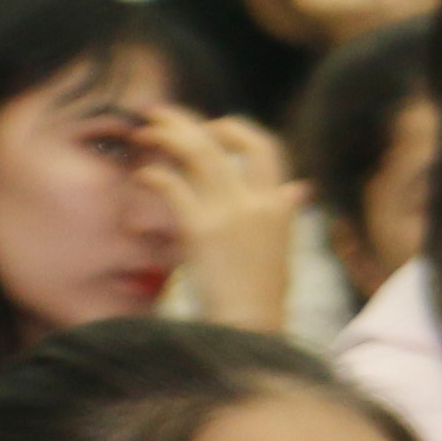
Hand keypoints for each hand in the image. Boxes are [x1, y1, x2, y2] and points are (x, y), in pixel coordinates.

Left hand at [141, 107, 305, 333]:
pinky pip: (172, 185)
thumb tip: (300, 189)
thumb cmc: (262, 294)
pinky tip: (141, 176)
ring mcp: (229, 213)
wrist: (250, 326)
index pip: (265, 146)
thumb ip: (285, 212)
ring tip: (142, 132)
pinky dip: (153, 175)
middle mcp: (257, 201)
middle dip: (187, 121)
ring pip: (197, 153)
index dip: (235, 130)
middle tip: (158, 114)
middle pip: (224, 141)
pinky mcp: (200, 229)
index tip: (211, 129)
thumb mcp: (282, 246)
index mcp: (279, 204)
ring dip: (166, 136)